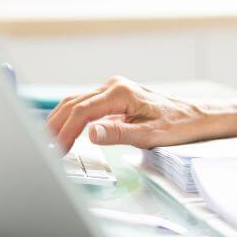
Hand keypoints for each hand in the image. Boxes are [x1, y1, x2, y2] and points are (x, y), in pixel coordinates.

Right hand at [44, 76, 211, 151]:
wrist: (192, 116)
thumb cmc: (176, 125)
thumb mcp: (148, 135)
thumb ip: (117, 134)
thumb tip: (90, 133)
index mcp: (120, 93)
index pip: (82, 112)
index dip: (65, 132)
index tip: (56, 151)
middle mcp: (113, 86)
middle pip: (73, 104)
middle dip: (55, 126)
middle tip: (44, 149)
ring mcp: (112, 89)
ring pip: (75, 102)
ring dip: (59, 120)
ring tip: (48, 141)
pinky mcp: (113, 96)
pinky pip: (84, 104)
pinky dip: (70, 117)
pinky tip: (64, 131)